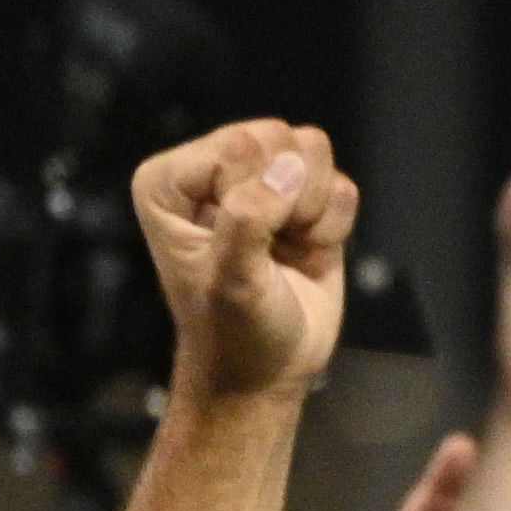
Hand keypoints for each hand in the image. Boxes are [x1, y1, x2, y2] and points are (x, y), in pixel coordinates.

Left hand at [133, 124, 355, 402]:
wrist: (268, 373)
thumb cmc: (234, 332)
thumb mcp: (232, 281)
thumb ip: (250, 219)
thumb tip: (290, 166)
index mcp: (170, 181)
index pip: (238, 144)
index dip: (257, 194)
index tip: (245, 245)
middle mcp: (212, 171)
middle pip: (278, 137)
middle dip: (291, 197)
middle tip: (273, 246)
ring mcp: (261, 182)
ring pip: (313, 152)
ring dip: (314, 210)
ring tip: (289, 249)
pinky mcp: (304, 201)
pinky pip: (340, 186)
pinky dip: (334, 226)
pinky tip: (308, 254)